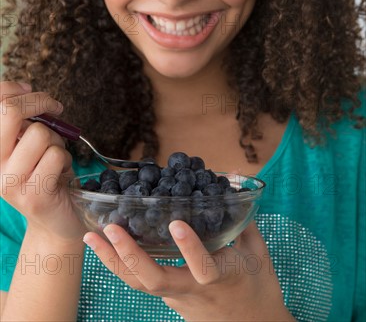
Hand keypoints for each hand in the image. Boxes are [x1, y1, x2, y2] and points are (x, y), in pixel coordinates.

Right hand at [0, 81, 85, 241]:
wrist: (56, 220)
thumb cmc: (45, 172)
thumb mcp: (29, 141)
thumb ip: (23, 118)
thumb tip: (26, 87)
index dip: (12, 88)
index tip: (30, 90)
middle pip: (9, 112)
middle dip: (38, 102)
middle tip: (54, 108)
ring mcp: (9, 183)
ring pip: (40, 134)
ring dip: (56, 140)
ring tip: (54, 156)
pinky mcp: (33, 196)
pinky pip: (56, 156)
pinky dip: (66, 159)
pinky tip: (60, 173)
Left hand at [83, 221, 294, 320]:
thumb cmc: (259, 288)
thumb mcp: (258, 252)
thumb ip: (241, 215)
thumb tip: (231, 176)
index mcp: (221, 278)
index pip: (203, 267)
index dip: (189, 247)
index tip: (176, 223)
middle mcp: (193, 291)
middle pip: (155, 281)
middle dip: (130, 255)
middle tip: (110, 228)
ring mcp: (177, 299)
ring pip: (140, 285)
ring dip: (114, 261)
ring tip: (91, 237)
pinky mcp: (169, 300)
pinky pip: (140, 284)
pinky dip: (121, 265)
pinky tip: (104, 248)